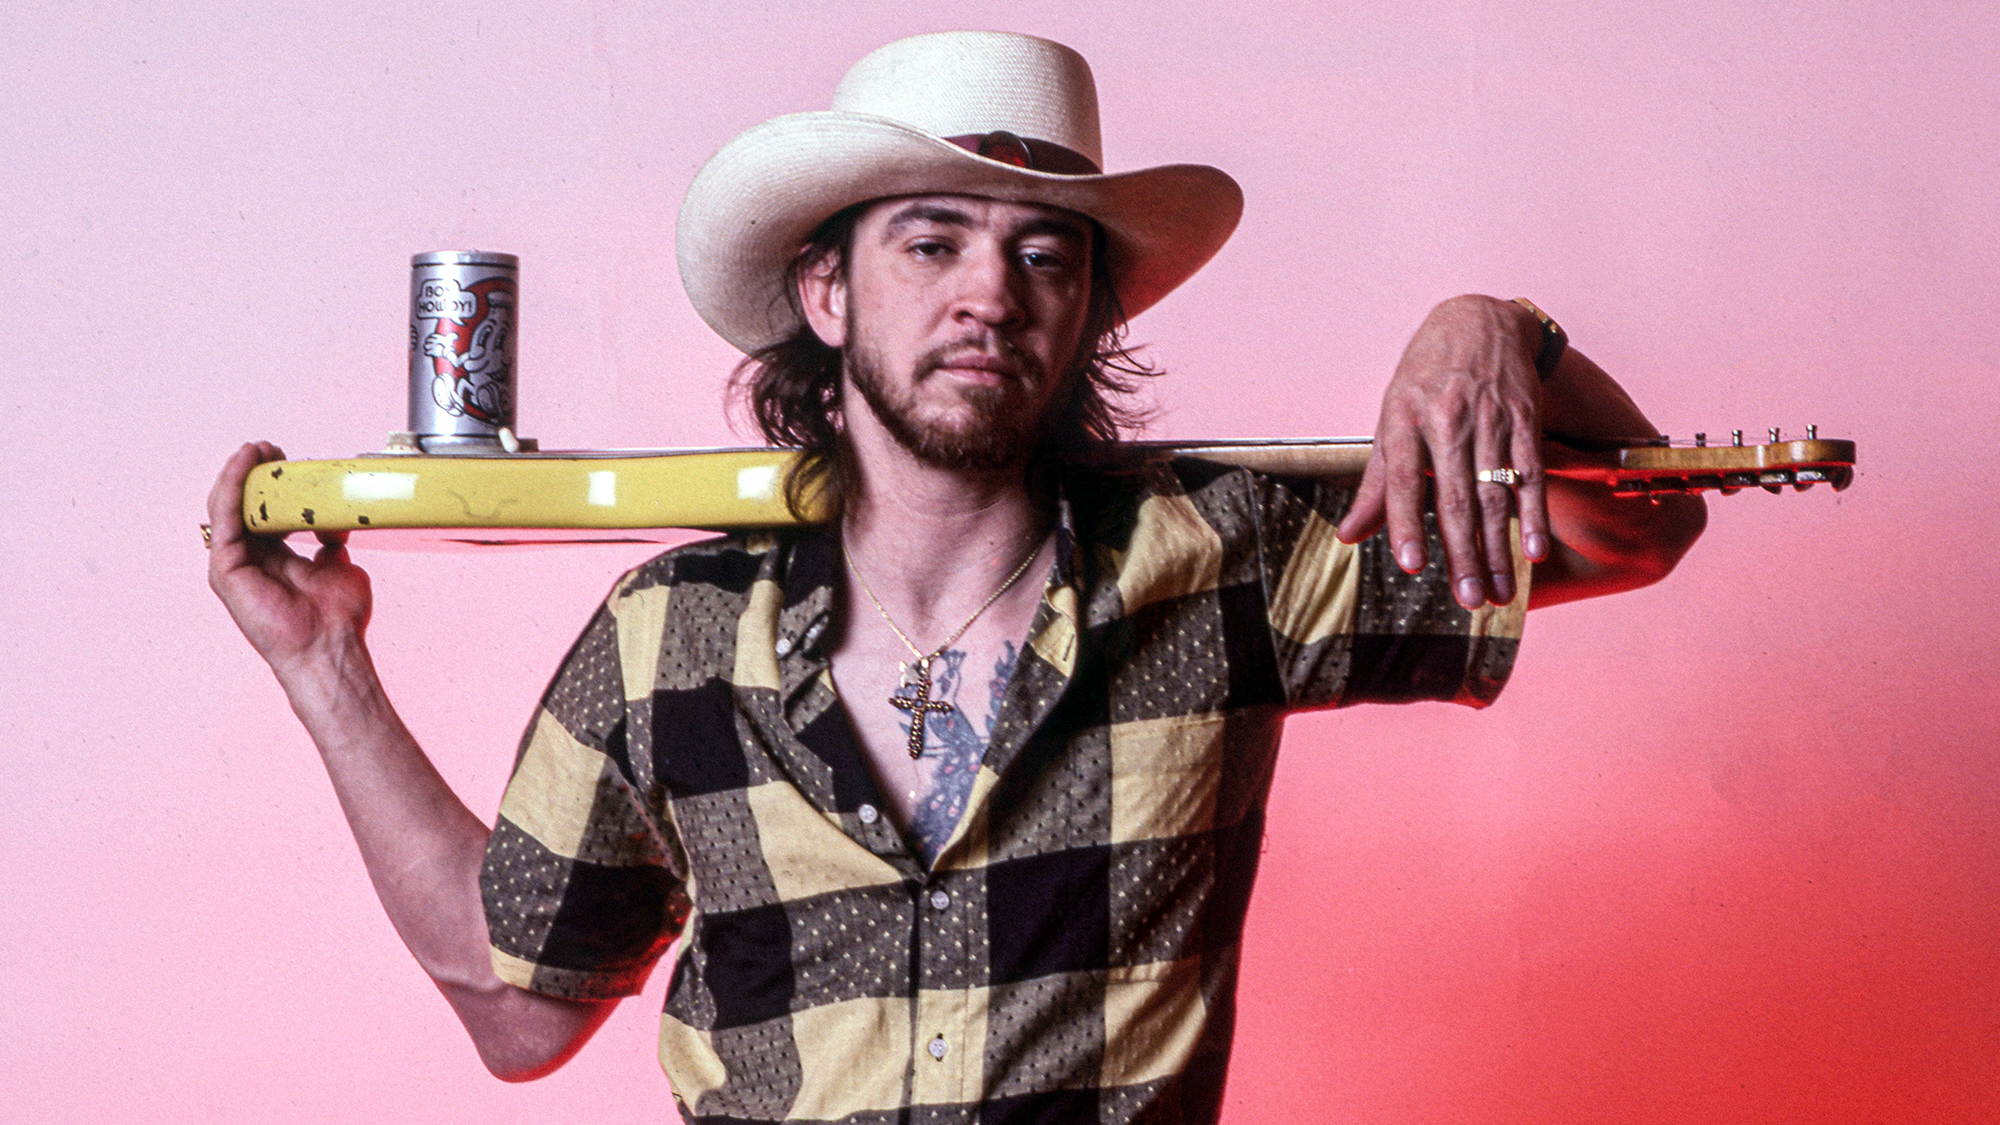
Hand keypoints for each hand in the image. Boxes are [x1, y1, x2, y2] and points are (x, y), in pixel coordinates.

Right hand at [206, 441, 372, 676]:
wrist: (331, 648)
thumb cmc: (336, 619)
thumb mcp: (340, 568)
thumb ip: (332, 547)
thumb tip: (336, 528)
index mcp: (273, 559)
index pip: (264, 512)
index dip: (274, 484)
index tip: (289, 460)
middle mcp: (250, 561)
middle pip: (242, 505)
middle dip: (255, 473)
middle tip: (271, 448)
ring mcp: (234, 566)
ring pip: (228, 507)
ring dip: (240, 473)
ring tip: (257, 449)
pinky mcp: (225, 570)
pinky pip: (225, 517)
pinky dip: (231, 486)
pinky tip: (242, 464)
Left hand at [1335, 295, 1550, 607]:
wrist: (1478, 320)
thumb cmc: (1425, 378)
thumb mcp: (1390, 419)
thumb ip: (1376, 483)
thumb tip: (1348, 536)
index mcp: (1404, 419)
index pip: (1404, 479)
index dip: (1407, 523)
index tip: (1412, 566)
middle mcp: (1448, 419)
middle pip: (1454, 496)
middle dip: (1462, 553)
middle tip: (1468, 600)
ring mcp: (1490, 420)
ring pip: (1494, 494)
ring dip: (1498, 548)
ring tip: (1498, 592)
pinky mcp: (1525, 420)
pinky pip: (1530, 474)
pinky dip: (1533, 514)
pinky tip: (1533, 551)